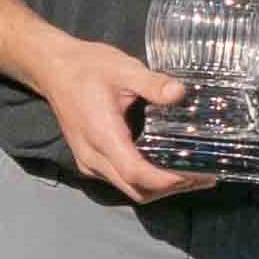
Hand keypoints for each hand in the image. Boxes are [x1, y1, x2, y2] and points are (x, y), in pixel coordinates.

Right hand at [37, 28, 195, 206]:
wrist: (54, 69)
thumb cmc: (87, 67)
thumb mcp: (123, 68)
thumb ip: (152, 83)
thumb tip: (180, 93)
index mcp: (103, 137)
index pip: (139, 174)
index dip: (170, 180)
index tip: (200, 174)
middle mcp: (94, 158)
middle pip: (138, 190)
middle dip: (172, 189)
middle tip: (204, 177)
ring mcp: (90, 163)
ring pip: (130, 190)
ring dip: (160, 189)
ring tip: (191, 176)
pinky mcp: (90, 161)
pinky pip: (121, 182)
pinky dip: (146, 182)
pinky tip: (165, 168)